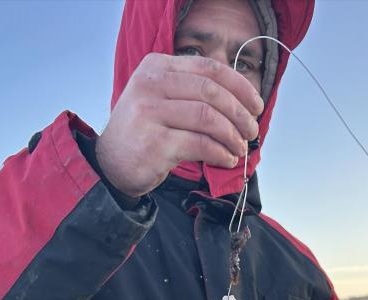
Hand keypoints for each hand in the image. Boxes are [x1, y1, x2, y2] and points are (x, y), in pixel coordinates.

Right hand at [96, 53, 263, 197]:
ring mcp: (150, 113)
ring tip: (240, 149)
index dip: (240, 86)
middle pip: (211, 93)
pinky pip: (200, 145)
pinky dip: (220, 153)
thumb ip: (192, 93)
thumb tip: (242, 103)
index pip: (209, 68)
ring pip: (208, 119)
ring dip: (232, 136)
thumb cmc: (145, 132)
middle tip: (251, 131)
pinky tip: (226, 160)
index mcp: (157, 67)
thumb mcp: (163, 100)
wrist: (111, 163)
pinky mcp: (154, 144)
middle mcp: (151, 85)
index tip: (256, 105)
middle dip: (240, 114)